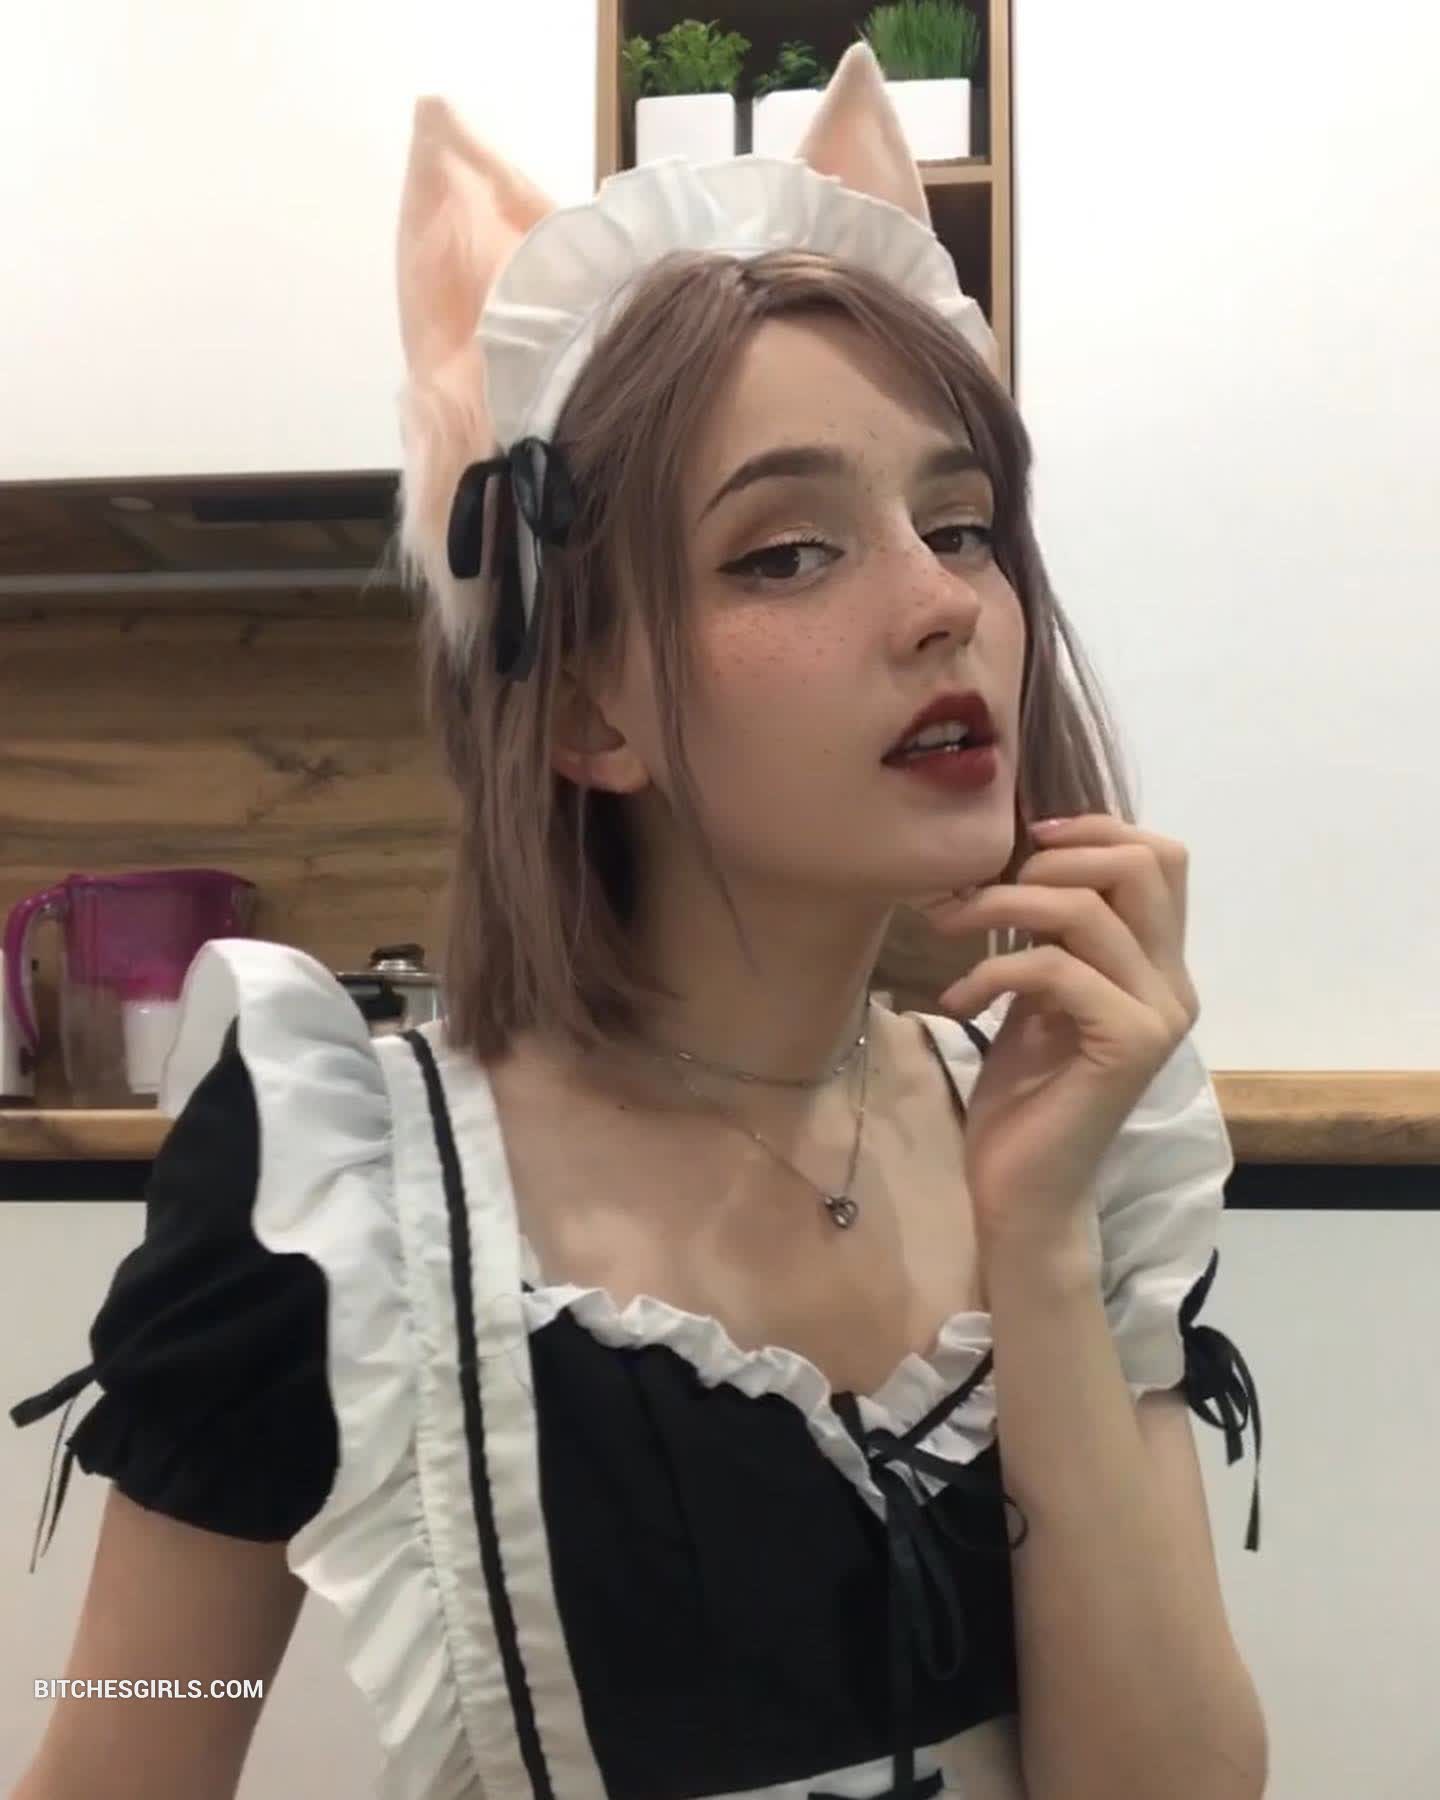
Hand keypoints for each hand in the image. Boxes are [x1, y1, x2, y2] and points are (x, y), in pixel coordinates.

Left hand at [924, 814, 1199, 1250]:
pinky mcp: (1128, 1046)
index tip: (1024, 841)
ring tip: (947, 927)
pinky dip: (992, 969)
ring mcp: (1158, 1015)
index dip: (1093, 829)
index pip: (1160, 857)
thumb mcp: (1037, 993)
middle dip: (1051, 858)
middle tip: (981, 890)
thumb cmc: (1025, 1096)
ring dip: (1001, 904)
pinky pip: (1057, 968)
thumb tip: (1021, 854)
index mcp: (1158, 965)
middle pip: (1143, 864)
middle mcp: (1173, 984)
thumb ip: (1051, 932)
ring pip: (1088, 910)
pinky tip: (957, 999)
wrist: (1023, 1191)